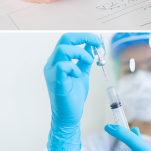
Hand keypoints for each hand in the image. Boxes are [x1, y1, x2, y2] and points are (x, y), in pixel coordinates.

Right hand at [44, 33, 101, 150]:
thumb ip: (84, 60)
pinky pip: (62, 66)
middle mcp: (52, 63)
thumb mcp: (82, 72)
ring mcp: (52, 71)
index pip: (68, 39)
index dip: (84, 36)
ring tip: (88, 63)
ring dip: (80, 53)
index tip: (98, 40)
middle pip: (65, 39)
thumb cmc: (73, 95)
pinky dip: (74, 67)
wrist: (69, 114)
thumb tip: (90, 46)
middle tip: (97, 44)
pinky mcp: (55, 81)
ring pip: (63, 49)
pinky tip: (78, 75)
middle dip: (84, 37)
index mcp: (58, 60)